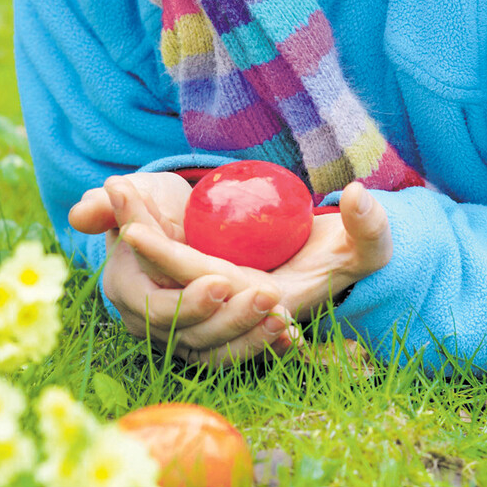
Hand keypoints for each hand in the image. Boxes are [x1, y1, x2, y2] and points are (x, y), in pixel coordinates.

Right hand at [68, 172, 300, 362]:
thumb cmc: (152, 205)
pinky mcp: (210, 343)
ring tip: (282, 316)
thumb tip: (91, 204)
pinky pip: (237, 355)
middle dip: (232, 319)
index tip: (223, 281)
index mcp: (129, 292)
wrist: (174, 226)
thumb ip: (109, 203)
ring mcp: (182, 338)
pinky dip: (264, 348)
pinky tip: (291, 339)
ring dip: (253, 338)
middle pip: (193, 337)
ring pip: (218, 353)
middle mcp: (152, 324)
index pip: (158, 310)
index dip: (188, 302)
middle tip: (267, 295)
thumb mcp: (134, 195)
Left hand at [118, 181, 392, 363]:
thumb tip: (358, 193)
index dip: (167, 257)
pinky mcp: (209, 271)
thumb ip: (371, 226)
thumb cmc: (356, 256)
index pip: (201, 282)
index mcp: (257, 303)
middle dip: (140, 229)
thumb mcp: (371, 245)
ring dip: (137, 222)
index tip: (132, 229)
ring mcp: (217, 287)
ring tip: (116, 183)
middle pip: (167, 273)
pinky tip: (126, 193)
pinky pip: (168, 253)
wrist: (342, 262)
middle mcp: (229, 301)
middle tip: (116, 188)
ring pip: (161, 265)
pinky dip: (148, 222)